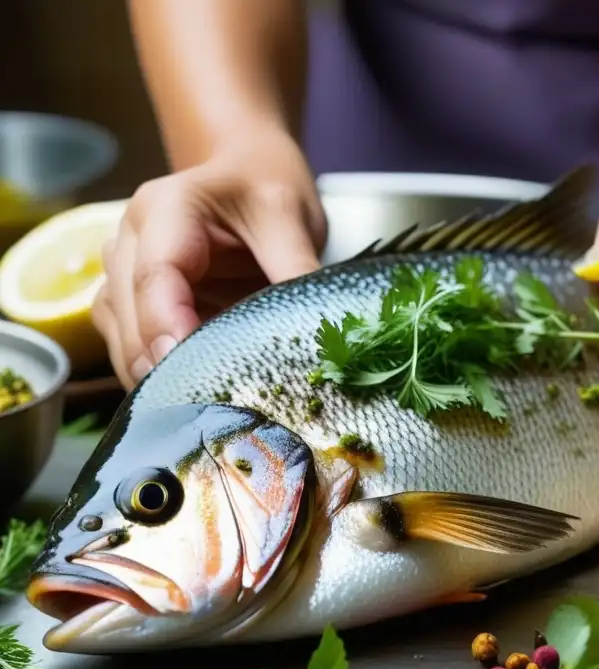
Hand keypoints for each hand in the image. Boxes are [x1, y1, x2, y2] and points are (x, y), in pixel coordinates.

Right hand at [92, 127, 326, 389]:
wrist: (246, 168)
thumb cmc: (264, 186)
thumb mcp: (290, 218)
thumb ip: (296, 269)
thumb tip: (315, 332)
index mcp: (165, 209)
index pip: (156, 276)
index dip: (168, 326)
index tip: (190, 369)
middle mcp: (129, 240)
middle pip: (131, 317)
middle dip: (166, 365)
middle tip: (211, 408)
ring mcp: (123, 274)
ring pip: (123, 341)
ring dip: (160, 378)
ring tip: (208, 408)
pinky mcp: (130, 304)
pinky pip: (131, 349)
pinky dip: (160, 376)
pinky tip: (196, 395)